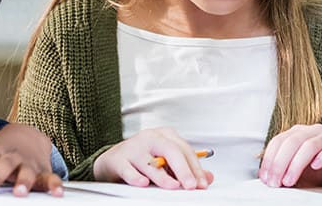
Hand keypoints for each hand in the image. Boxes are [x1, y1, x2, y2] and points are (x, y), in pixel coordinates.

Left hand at [0, 123, 63, 196]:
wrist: (26, 135)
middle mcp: (9, 157)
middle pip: (2, 167)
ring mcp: (27, 163)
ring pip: (26, 172)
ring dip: (24, 181)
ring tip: (19, 193)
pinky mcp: (44, 171)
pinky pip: (51, 178)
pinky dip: (54, 185)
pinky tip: (55, 192)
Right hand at [91, 127, 212, 189]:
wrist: (113, 159)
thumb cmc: (143, 159)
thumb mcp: (166, 161)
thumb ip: (186, 169)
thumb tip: (208, 178)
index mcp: (165, 135)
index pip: (184, 150)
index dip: (195, 168)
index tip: (201, 184)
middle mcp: (150, 137)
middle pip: (170, 151)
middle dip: (183, 170)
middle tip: (191, 185)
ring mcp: (133, 147)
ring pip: (150, 162)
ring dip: (162, 176)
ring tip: (173, 186)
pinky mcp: (118, 159)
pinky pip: (128, 170)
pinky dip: (136, 177)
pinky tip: (143, 183)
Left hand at [258, 124, 321, 187]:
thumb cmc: (318, 176)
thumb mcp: (294, 173)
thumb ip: (281, 171)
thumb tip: (265, 178)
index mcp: (298, 134)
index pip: (278, 141)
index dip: (269, 159)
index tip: (265, 178)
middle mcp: (312, 132)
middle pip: (291, 141)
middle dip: (279, 164)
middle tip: (276, 183)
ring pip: (308, 145)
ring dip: (296, 165)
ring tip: (290, 181)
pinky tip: (315, 167)